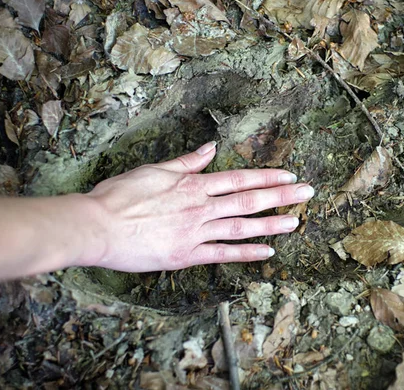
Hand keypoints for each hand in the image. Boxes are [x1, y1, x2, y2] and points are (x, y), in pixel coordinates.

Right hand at [83, 141, 314, 271]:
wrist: (96, 226)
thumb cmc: (119, 196)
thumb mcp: (154, 170)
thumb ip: (186, 162)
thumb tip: (210, 149)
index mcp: (192, 184)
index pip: (238, 178)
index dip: (267, 176)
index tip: (289, 175)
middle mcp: (200, 207)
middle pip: (248, 200)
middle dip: (281, 196)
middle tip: (307, 193)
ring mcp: (195, 232)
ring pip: (241, 226)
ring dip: (271, 223)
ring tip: (296, 221)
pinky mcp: (185, 256)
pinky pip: (222, 254)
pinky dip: (246, 253)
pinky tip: (267, 252)